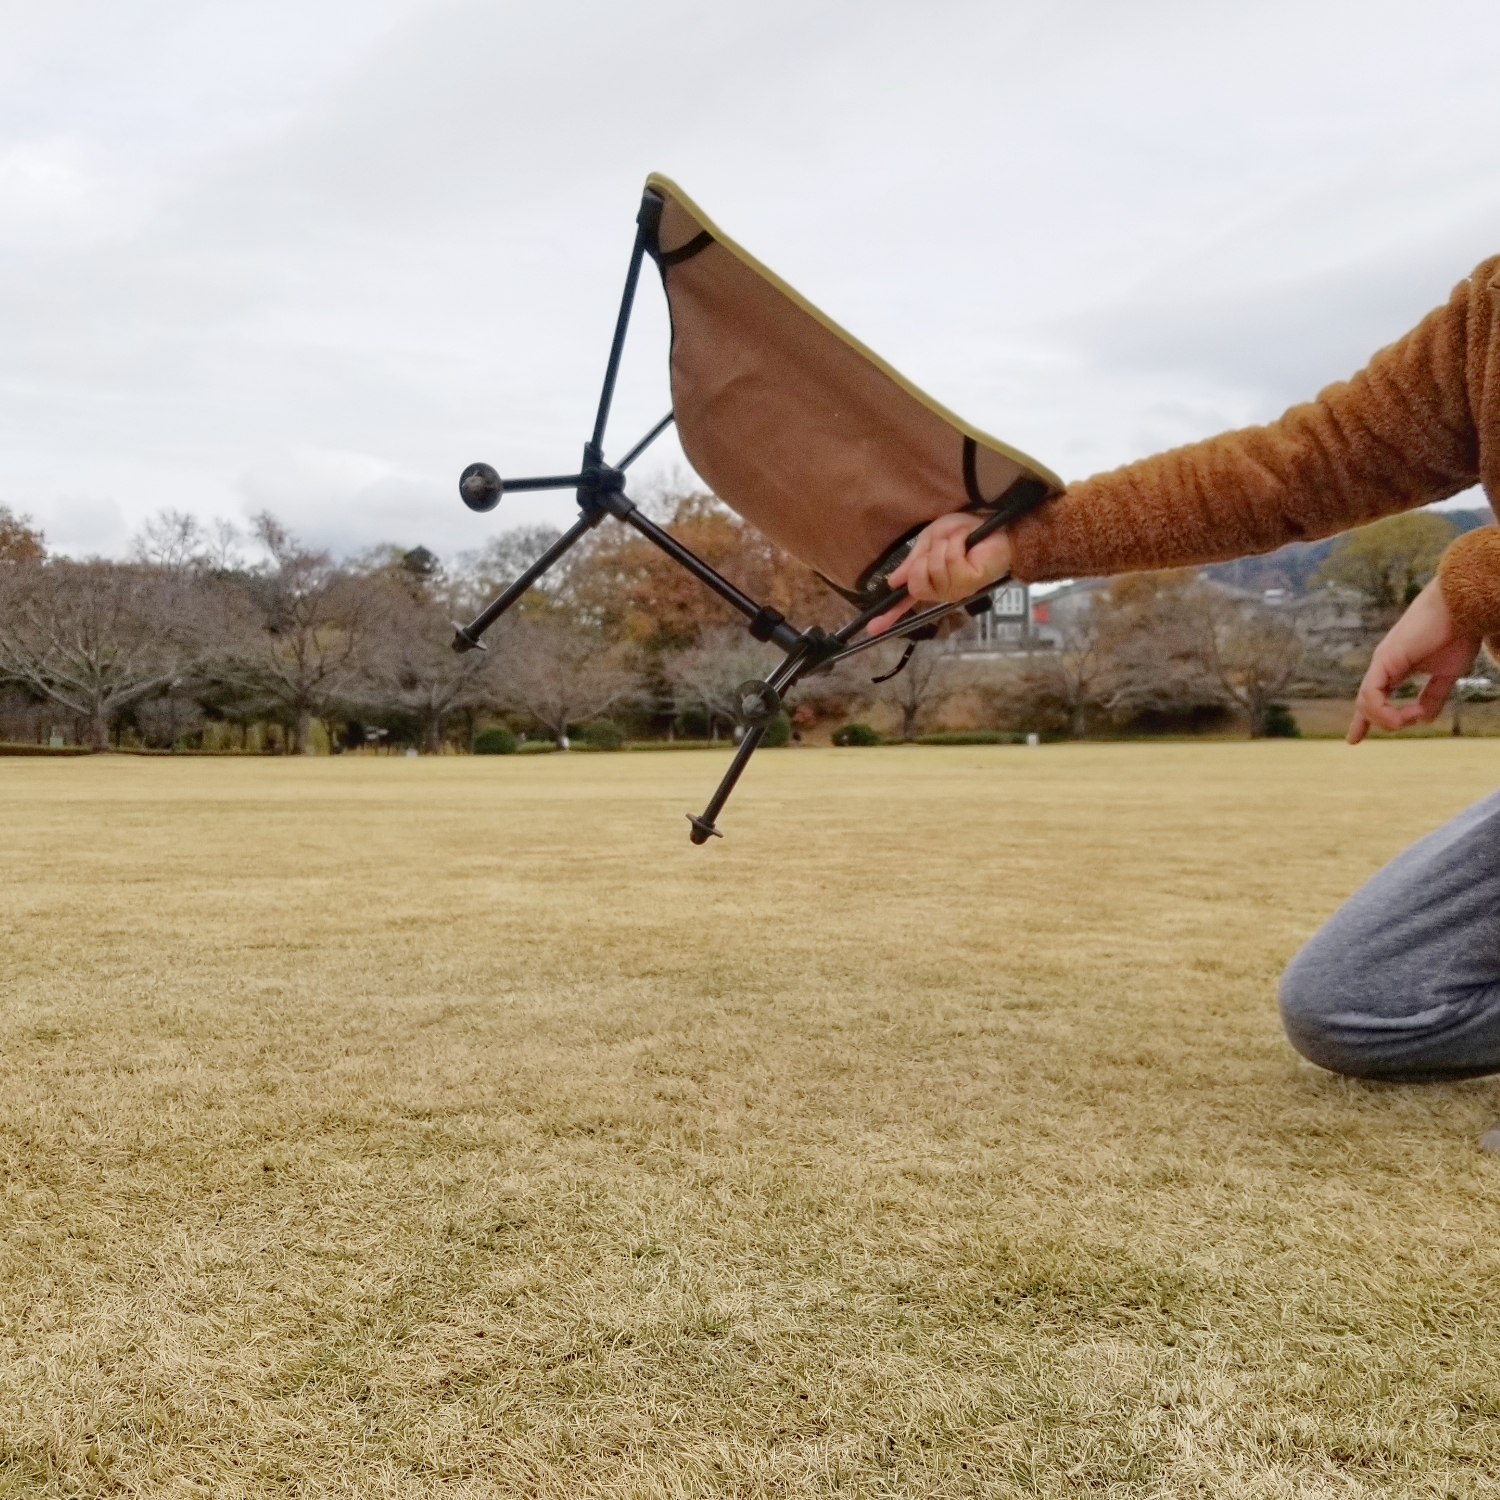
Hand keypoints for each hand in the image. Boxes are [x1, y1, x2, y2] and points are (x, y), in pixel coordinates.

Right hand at [868, 513, 1012, 633]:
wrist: (995, 524)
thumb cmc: (967, 531)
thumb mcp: (930, 540)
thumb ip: (912, 561)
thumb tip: (892, 581)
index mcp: (931, 581)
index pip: (906, 601)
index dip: (888, 615)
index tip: (872, 628)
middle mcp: (942, 591)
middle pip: (915, 585)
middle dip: (922, 560)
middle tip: (940, 547)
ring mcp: (956, 590)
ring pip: (933, 570)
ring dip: (943, 548)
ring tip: (959, 542)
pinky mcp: (970, 583)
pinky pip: (950, 563)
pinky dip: (956, 546)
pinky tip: (966, 544)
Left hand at [1347, 579, 1478, 742]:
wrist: (1463, 608)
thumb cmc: (1458, 634)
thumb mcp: (1446, 674)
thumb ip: (1433, 696)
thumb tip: (1423, 719)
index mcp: (1395, 669)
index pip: (1372, 698)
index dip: (1363, 721)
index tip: (1352, 740)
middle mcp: (1383, 666)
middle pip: (1366, 704)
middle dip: (1382, 722)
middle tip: (1413, 719)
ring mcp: (1382, 662)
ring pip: (1366, 704)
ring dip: (1390, 720)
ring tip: (1414, 716)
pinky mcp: (1385, 659)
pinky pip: (1371, 694)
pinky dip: (1385, 711)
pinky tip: (1409, 713)